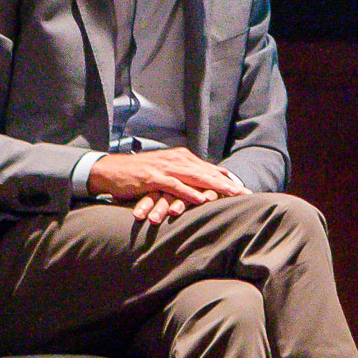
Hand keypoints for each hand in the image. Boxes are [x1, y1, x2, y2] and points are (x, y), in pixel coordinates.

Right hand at [87, 148, 245, 225]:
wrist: (111, 170)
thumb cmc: (139, 175)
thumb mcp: (165, 173)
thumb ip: (184, 178)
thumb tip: (203, 188)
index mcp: (182, 158)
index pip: (210, 170)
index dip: (228, 180)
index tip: (245, 190)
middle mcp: (177, 160)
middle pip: (208, 173)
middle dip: (228, 185)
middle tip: (246, 194)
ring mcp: (166, 168)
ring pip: (196, 178)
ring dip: (215, 187)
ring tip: (232, 196)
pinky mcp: (154, 177)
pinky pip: (176, 186)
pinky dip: (189, 192)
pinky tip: (201, 199)